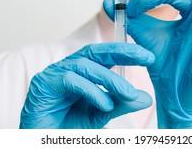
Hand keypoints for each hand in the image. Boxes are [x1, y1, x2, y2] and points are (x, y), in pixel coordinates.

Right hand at [20, 43, 154, 127]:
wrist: (43, 143)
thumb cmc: (67, 129)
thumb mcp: (100, 115)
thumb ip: (120, 104)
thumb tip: (146, 98)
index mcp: (81, 72)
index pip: (104, 56)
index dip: (125, 52)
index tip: (148, 57)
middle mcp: (67, 68)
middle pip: (95, 52)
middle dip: (121, 52)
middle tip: (145, 58)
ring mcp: (53, 74)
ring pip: (85, 66)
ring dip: (110, 79)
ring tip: (128, 93)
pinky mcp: (43, 84)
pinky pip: (70, 80)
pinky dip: (91, 91)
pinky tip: (104, 104)